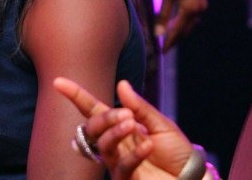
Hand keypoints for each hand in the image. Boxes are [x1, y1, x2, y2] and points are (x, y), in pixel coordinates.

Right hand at [54, 77, 192, 179]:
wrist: (193, 177)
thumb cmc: (178, 152)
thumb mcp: (162, 124)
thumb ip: (140, 107)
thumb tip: (121, 84)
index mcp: (122, 127)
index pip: (93, 109)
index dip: (76, 96)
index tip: (58, 82)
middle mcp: (116, 144)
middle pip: (93, 128)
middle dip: (104, 118)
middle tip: (125, 115)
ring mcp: (119, 163)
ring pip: (103, 145)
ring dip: (115, 132)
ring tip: (133, 125)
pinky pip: (122, 166)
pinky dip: (133, 154)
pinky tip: (147, 146)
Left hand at [157, 0, 206, 50]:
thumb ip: (164, 14)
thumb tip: (159, 32)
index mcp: (190, 8)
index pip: (177, 31)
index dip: (168, 42)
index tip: (161, 51)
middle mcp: (200, 9)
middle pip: (186, 30)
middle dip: (175, 39)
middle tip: (164, 48)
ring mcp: (202, 5)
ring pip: (190, 25)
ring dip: (180, 32)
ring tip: (168, 39)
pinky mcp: (201, 0)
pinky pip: (193, 17)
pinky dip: (184, 23)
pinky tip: (177, 25)